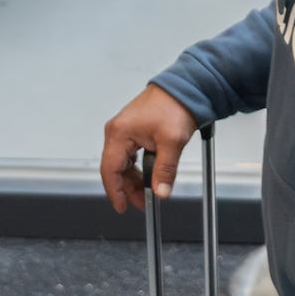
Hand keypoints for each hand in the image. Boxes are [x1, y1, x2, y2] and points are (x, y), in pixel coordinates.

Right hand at [99, 84, 199, 212]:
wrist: (185, 88)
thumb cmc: (175, 105)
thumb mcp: (172, 142)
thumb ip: (165, 171)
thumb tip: (161, 192)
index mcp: (119, 133)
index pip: (109, 171)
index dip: (115, 192)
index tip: (122, 207)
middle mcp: (117, 131)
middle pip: (115, 170)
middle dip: (128, 189)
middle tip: (144, 202)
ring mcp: (124, 131)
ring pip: (123, 165)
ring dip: (135, 180)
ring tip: (150, 191)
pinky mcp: (133, 131)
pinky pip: (130, 156)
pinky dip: (139, 169)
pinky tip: (150, 176)